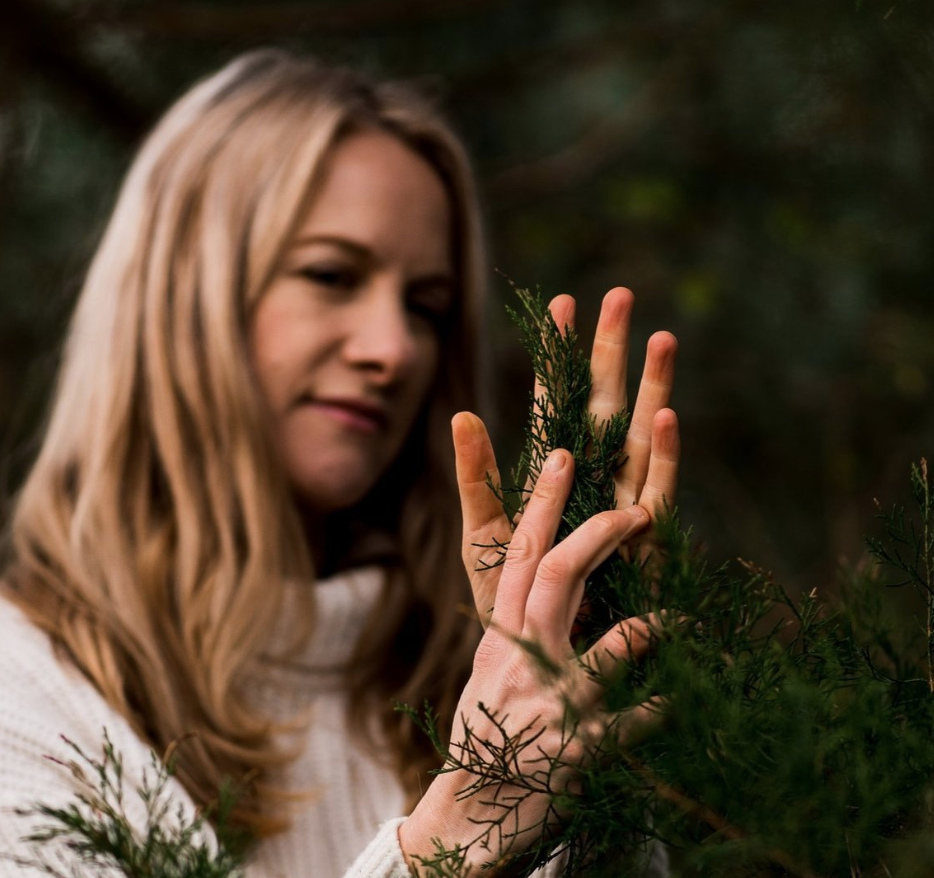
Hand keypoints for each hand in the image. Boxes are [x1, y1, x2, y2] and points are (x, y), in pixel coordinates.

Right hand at [401, 449, 662, 871]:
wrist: (466, 819)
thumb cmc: (484, 742)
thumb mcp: (490, 678)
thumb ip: (515, 634)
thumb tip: (539, 592)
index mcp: (498, 639)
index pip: (517, 557)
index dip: (541, 504)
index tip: (563, 458)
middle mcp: (521, 662)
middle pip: (557, 576)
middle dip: (600, 534)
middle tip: (638, 509)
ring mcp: (552, 705)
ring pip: (612, 645)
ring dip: (655, 629)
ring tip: (682, 620)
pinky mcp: (582, 751)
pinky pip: (637, 721)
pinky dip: (663, 709)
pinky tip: (682, 702)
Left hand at [454, 287, 678, 627]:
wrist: (542, 663)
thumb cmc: (512, 600)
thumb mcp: (484, 535)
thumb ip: (476, 478)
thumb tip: (460, 413)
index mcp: (552, 476)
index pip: (556, 404)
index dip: (559, 357)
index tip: (563, 304)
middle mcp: (592, 482)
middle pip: (604, 406)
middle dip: (610, 354)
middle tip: (619, 296)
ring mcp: (621, 508)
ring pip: (638, 437)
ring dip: (650, 388)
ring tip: (660, 337)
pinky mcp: (643, 545)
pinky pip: (655, 494)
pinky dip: (663, 456)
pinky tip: (665, 415)